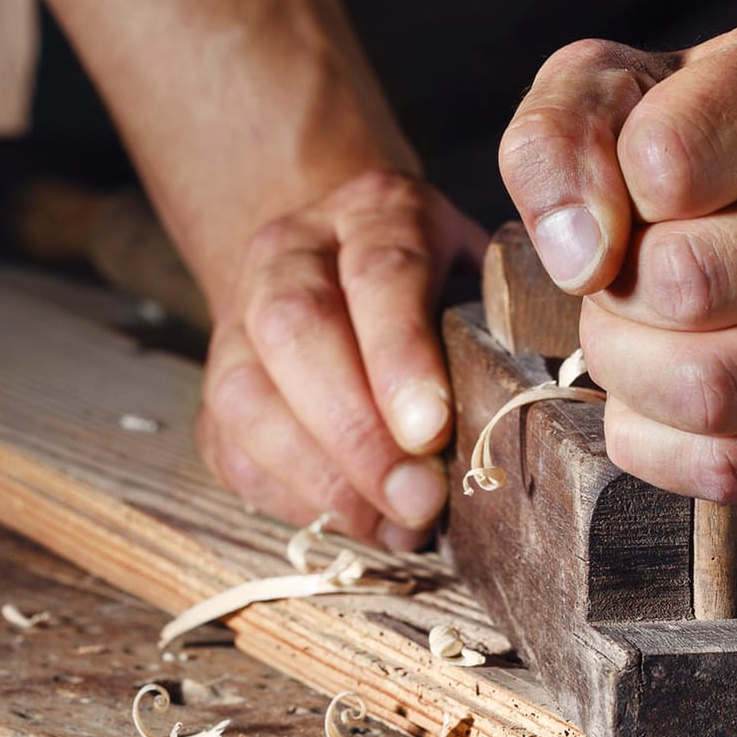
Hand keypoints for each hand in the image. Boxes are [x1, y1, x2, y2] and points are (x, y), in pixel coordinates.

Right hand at [196, 171, 486, 547]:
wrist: (341, 261)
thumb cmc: (438, 288)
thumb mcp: (481, 276)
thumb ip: (499, 326)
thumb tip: (521, 412)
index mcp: (372, 213)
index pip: (378, 274)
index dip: (400, 356)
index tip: (432, 431)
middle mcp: (290, 253)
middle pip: (295, 330)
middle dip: (356, 430)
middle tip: (417, 499)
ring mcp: (238, 318)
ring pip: (246, 396)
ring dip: (322, 476)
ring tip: (392, 523)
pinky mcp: (215, 384)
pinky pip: (232, 449)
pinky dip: (293, 497)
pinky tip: (355, 520)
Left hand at [499, 17, 736, 500]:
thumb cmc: (694, 130)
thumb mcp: (605, 91)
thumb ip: (558, 144)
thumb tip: (583, 258)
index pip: (667, 162)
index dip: (613, 188)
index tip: (637, 188)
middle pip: (689, 288)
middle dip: (616, 293)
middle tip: (628, 275)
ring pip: (713, 392)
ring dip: (632, 372)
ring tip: (643, 331)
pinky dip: (660, 444)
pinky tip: (660, 394)